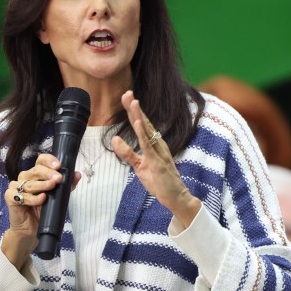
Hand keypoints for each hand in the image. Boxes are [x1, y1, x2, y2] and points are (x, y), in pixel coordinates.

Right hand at [2, 153, 80, 268]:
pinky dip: (33, 198)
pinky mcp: (10, 197)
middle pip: (35, 170)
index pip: (41, 161)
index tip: (59, 166)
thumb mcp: (58, 197)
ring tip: (52, 186)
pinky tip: (42, 199)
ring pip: (29, 183)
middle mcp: (25, 177)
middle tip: (58, 178)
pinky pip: (21, 196)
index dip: (49, 161)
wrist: (31, 230)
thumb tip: (77, 174)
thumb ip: (67, 186)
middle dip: (48, 173)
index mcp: (36, 174)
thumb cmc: (44, 211)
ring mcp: (16, 187)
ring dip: (42, 185)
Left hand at [112, 90, 200, 226]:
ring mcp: (159, 152)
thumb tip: (114, 139)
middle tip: (127, 92)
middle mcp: (158, 144)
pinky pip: (148, 145)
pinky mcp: (157, 162)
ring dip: (139, 115)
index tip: (126, 97)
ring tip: (132, 102)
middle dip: (135, 108)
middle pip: (145, 123)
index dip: (133, 111)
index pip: (142, 124)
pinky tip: (138, 122)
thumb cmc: (160, 182)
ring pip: (147, 130)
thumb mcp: (139, 166)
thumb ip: (127, 153)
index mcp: (154, 144)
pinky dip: (143, 133)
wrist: (175, 197)